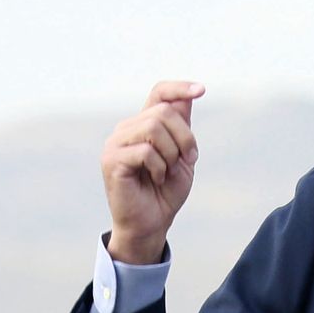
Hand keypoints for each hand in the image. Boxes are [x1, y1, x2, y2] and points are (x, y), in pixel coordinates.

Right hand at [100, 80, 203, 263]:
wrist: (151, 224)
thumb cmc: (164, 193)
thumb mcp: (182, 156)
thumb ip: (182, 127)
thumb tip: (189, 95)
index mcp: (143, 125)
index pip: (159, 93)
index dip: (179, 88)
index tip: (201, 90)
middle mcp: (127, 129)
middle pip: (163, 111)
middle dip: (185, 137)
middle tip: (187, 159)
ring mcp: (116, 143)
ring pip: (154, 127)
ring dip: (171, 152)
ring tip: (168, 171)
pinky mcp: (112, 160)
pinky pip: (145, 151)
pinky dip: (159, 166)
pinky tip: (156, 178)